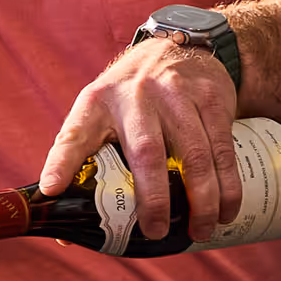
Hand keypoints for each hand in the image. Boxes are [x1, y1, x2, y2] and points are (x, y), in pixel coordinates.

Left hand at [39, 40, 241, 242]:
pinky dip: (227, 184)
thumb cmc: (131, 97)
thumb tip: (67, 233)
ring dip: (201, 200)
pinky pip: (221, 148)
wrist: (180, 46)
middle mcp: (135, 94)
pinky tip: (226, 209)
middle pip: (145, 152)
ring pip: (193, 154)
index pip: (73, 134)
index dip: (61, 163)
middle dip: (153, 198)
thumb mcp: (100, 114)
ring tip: (200, 231)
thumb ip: (83, 164)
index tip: (53, 190)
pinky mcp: (210, 97)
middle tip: (157, 231)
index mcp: (97, 103)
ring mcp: (176, 93)